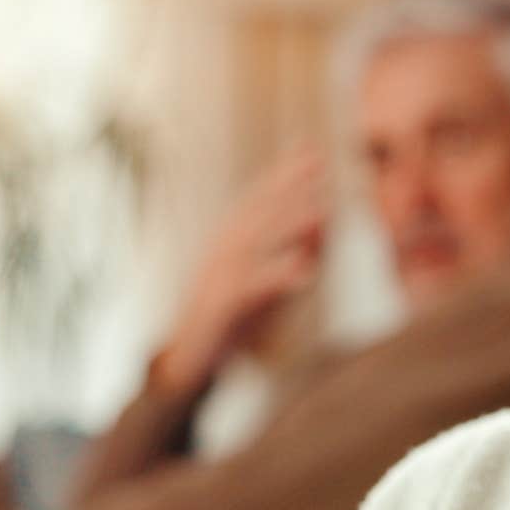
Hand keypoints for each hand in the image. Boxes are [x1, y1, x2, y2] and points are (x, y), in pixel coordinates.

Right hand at [157, 147, 327, 394]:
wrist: (189, 357)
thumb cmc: (229, 318)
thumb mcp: (261, 283)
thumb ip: (285, 258)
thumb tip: (318, 238)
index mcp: (232, 241)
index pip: (260, 201)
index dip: (285, 175)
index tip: (312, 152)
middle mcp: (224, 251)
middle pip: (259, 212)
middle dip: (288, 185)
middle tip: (318, 161)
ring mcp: (220, 275)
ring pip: (256, 243)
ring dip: (287, 224)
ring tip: (319, 210)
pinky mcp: (221, 305)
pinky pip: (251, 288)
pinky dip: (276, 277)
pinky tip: (302, 270)